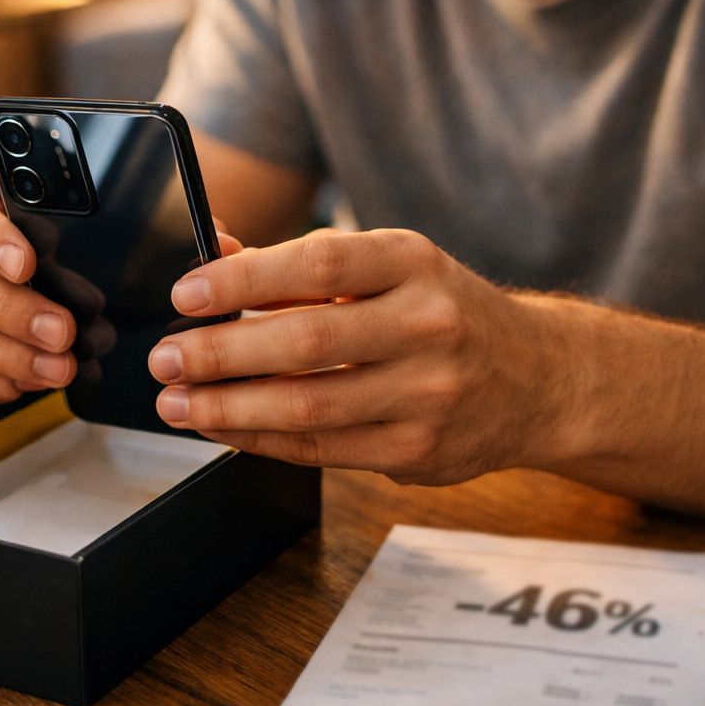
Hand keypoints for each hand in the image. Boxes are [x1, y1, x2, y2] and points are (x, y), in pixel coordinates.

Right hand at [0, 153, 76, 402]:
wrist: (0, 240)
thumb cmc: (25, 221)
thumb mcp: (42, 206)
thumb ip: (52, 236)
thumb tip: (77, 297)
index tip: (28, 265)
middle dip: (9, 312)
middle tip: (62, 332)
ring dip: (5, 357)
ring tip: (58, 368)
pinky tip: (28, 382)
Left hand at [146, 228, 568, 483]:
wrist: (540, 378)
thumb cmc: (443, 311)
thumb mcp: (389, 266)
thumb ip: (299, 263)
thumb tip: (211, 253)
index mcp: (415, 264)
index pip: (320, 263)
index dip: (245, 279)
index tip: (187, 293)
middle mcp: (429, 326)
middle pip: (306, 342)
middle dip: (220, 353)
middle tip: (164, 357)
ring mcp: (429, 395)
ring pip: (308, 407)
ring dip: (227, 407)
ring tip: (176, 400)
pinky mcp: (419, 452)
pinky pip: (321, 450)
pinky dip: (259, 438)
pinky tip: (220, 425)